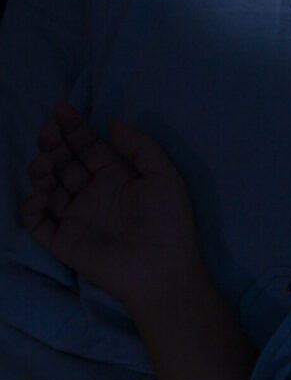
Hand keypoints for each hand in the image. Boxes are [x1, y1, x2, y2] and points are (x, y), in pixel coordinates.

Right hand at [21, 102, 204, 313]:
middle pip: (64, 163)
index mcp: (117, 179)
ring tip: (47, 162)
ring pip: (47, 187)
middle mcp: (94, 195)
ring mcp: (77, 218)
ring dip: (41, 170)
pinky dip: (32, 206)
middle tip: (49, 133)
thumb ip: (141, 146)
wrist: (162, 269)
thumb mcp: (164, 176)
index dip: (73, 129)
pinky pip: (38, 222)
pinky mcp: (64, 241)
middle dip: (53, 144)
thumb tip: (113, 123)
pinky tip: (42, 195)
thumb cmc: (168, 223)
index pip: (88, 148)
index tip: (60, 110)